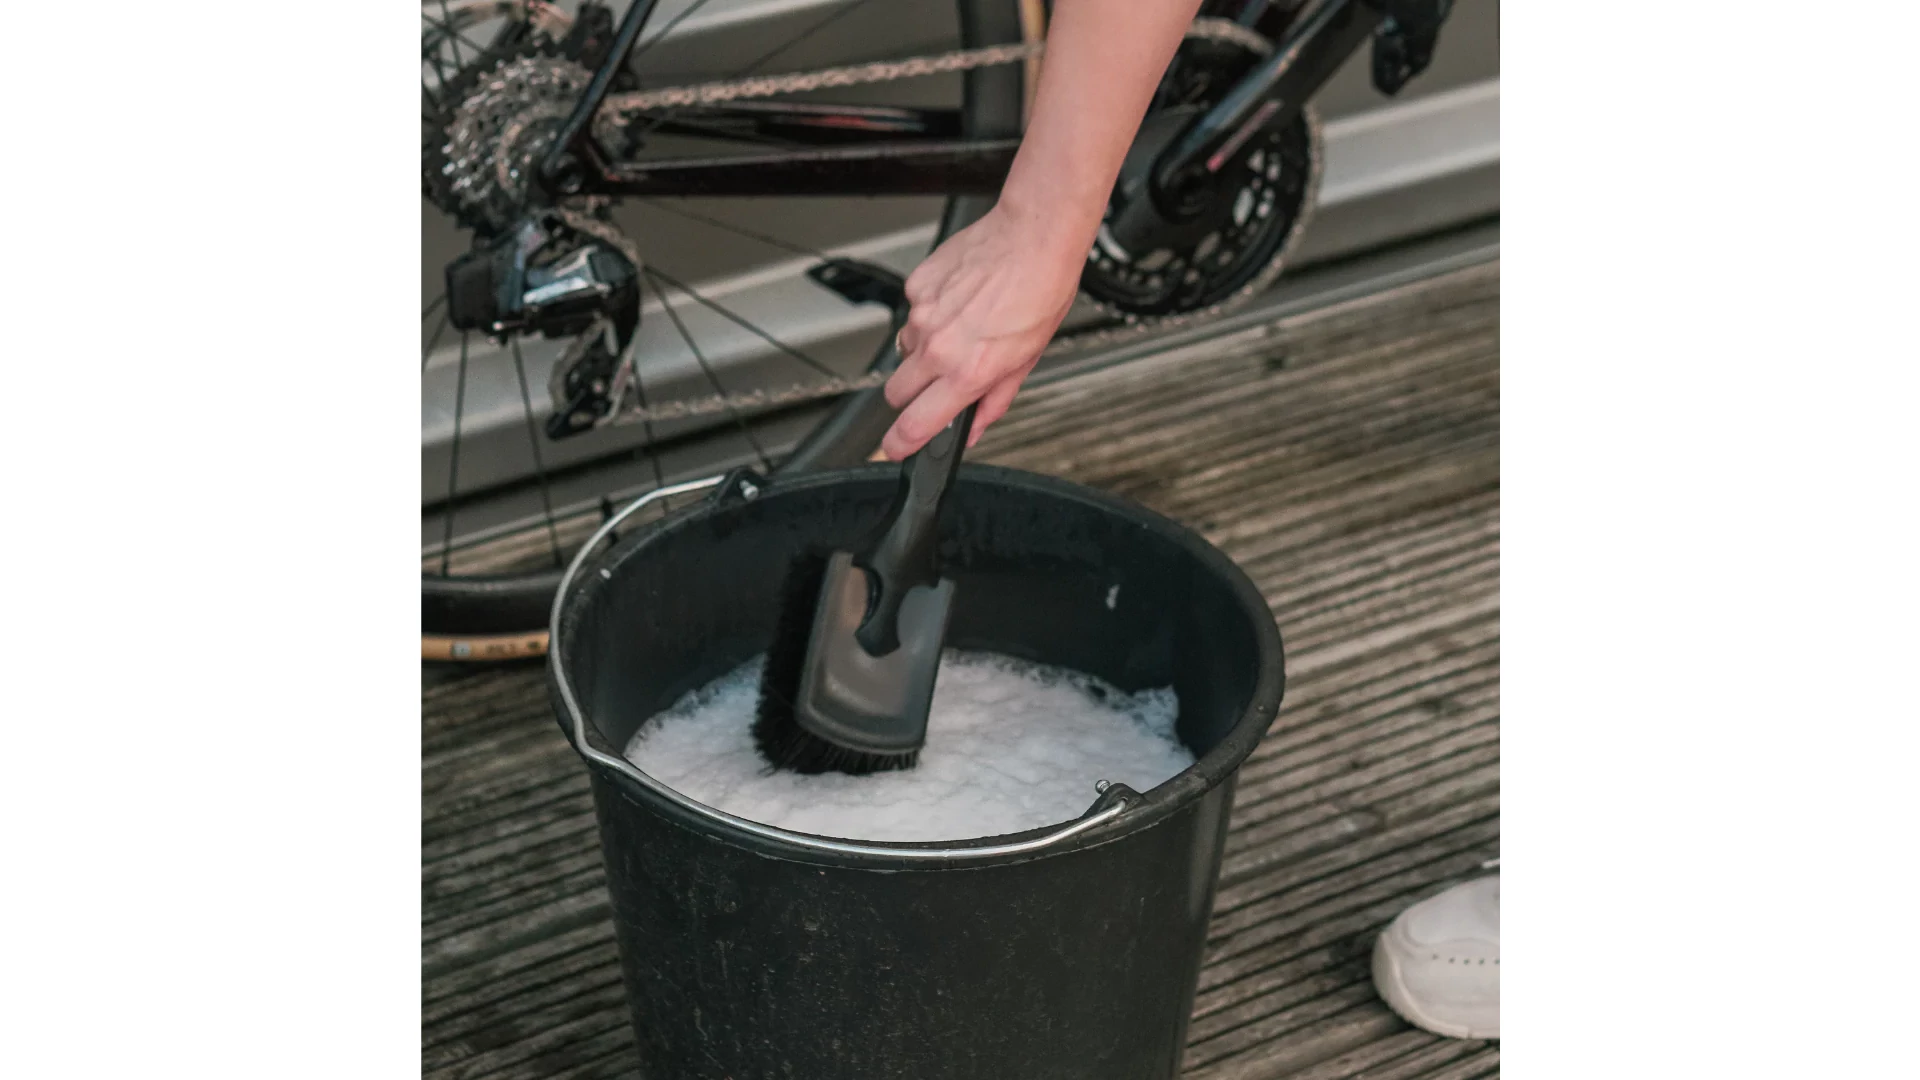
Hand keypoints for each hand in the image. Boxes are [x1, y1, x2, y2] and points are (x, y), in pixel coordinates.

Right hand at [881, 203, 1085, 459]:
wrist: (1033, 237)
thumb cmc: (1041, 291)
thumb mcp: (1026, 359)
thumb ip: (994, 400)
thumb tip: (974, 428)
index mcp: (968, 372)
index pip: (915, 424)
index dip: (900, 443)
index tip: (896, 448)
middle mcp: (938, 347)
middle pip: (896, 392)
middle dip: (911, 397)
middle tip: (937, 384)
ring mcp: (922, 315)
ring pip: (903, 350)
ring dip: (923, 352)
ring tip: (960, 330)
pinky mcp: (916, 286)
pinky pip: (912, 313)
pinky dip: (930, 314)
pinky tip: (959, 301)